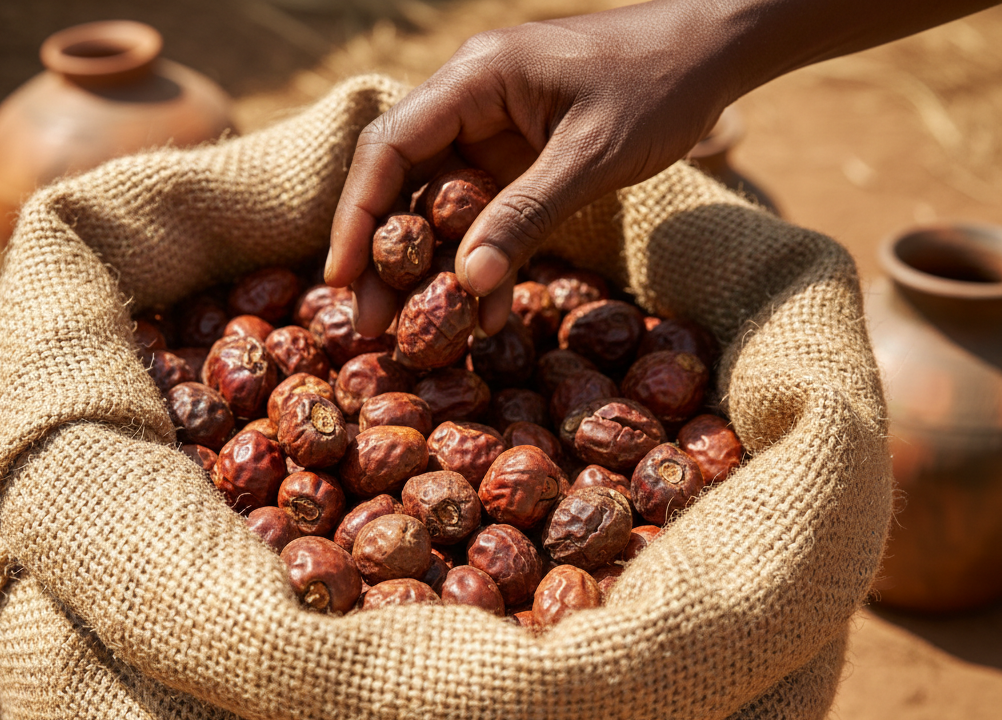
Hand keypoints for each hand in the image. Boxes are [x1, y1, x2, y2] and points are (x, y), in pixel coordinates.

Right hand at [324, 1, 739, 335]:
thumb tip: (468, 284)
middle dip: (384, 255)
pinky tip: (486, 308)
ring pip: (439, 203)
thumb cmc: (658, 85)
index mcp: (474, 80)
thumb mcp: (592, 157)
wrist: (713, 50)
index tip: (341, 279)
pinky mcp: (519, 154)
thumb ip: (526, 216)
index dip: (356, 216)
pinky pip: (485, 210)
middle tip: (369, 324)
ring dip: (431, 266)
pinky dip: (485, 256)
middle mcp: (468, 100)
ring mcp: (493, 128)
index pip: (388, 149)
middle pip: (401, 181)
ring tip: (420, 333)